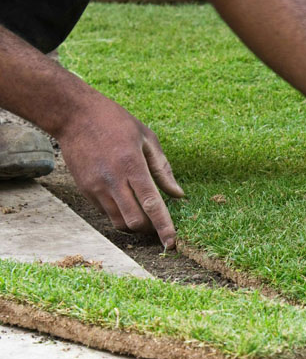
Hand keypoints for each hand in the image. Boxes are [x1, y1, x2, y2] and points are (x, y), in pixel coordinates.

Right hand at [56, 97, 183, 248]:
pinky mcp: (85, 190)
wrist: (73, 115)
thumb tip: (178, 194)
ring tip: (143, 213)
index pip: (151, 204)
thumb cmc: (115, 122)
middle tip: (158, 222)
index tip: (172, 243)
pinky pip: (106, 213)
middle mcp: (112, 180)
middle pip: (134, 222)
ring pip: (119, 222)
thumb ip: (163, 169)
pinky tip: (125, 200)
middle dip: (150, 229)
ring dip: (135, 224)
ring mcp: (96, 187)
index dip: (164, 227)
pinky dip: (120, 214)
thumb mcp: (146, 138)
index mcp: (132, 165)